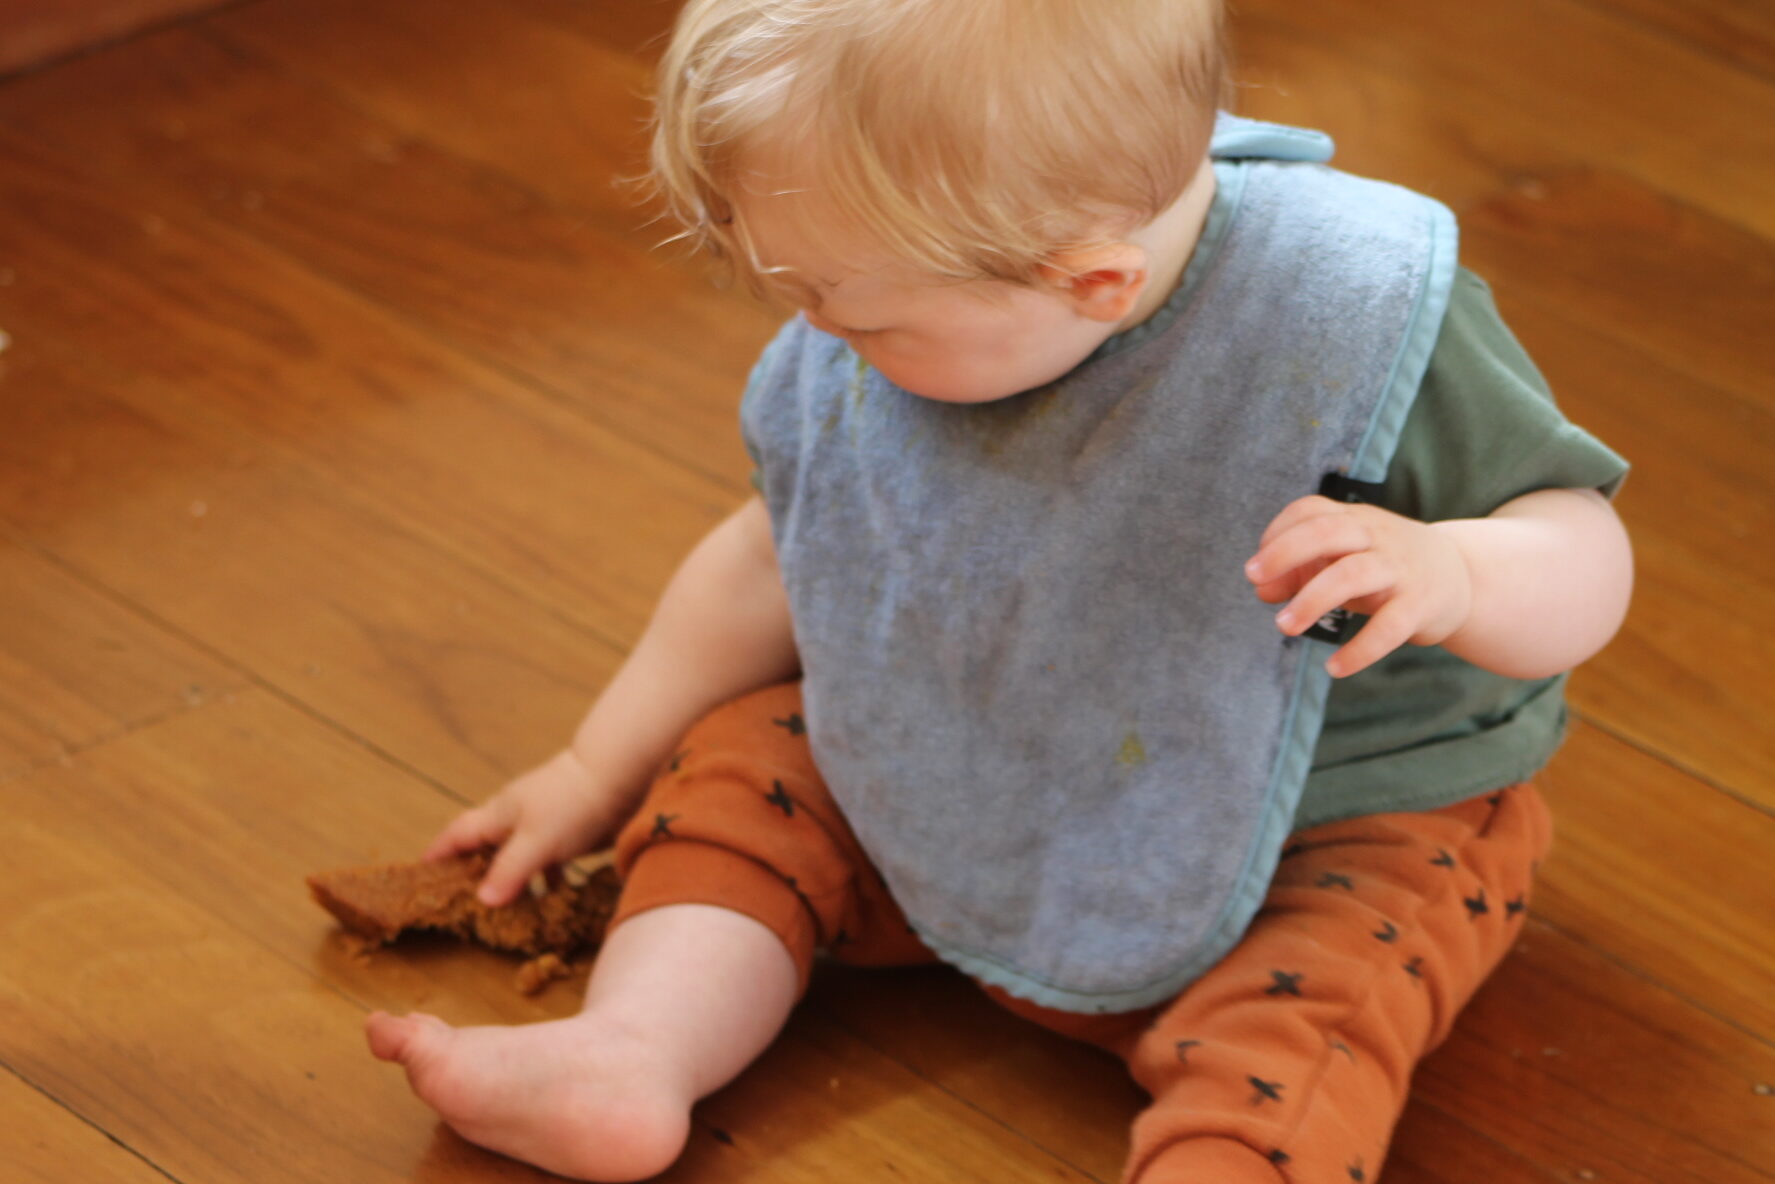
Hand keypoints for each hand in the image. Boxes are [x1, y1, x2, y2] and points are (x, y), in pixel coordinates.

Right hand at [424, 748, 626, 905]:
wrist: (619, 774)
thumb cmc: (573, 802)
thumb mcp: (536, 841)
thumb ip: (509, 870)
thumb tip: (482, 900)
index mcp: (498, 814)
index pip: (457, 834)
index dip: (438, 854)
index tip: (420, 875)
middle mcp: (516, 817)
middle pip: (484, 846)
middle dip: (473, 872)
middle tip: (464, 903)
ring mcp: (543, 822)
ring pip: (518, 855)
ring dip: (513, 880)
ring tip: (510, 910)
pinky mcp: (569, 830)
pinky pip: (549, 859)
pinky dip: (546, 877)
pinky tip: (554, 895)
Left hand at [1244, 495, 1472, 677]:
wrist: (1461, 577)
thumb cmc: (1383, 568)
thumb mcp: (1342, 562)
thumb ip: (1301, 573)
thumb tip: (1262, 591)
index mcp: (1354, 519)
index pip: (1310, 510)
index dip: (1277, 534)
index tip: (1258, 567)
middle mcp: (1376, 537)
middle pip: (1326, 531)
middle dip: (1284, 553)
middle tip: (1253, 578)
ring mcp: (1400, 569)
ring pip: (1352, 574)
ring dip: (1311, 600)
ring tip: (1283, 627)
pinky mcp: (1420, 605)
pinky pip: (1388, 627)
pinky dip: (1359, 650)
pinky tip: (1334, 668)